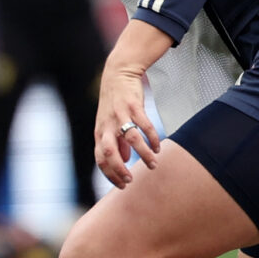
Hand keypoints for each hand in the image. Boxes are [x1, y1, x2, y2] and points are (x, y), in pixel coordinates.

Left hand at [95, 63, 159, 188]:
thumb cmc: (114, 102)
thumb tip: (124, 159)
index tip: (123, 185)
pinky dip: (152, 138)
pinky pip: (144, 125)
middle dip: (119, 169)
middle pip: (108, 152)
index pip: (100, 159)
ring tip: (153, 164)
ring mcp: (119, 115)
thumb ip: (117, 142)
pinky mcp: (133, 106)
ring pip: (131, 140)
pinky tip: (158, 147)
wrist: (118, 73)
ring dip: (143, 155)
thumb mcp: (110, 123)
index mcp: (100, 132)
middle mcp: (107, 125)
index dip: (110, 174)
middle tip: (131, 180)